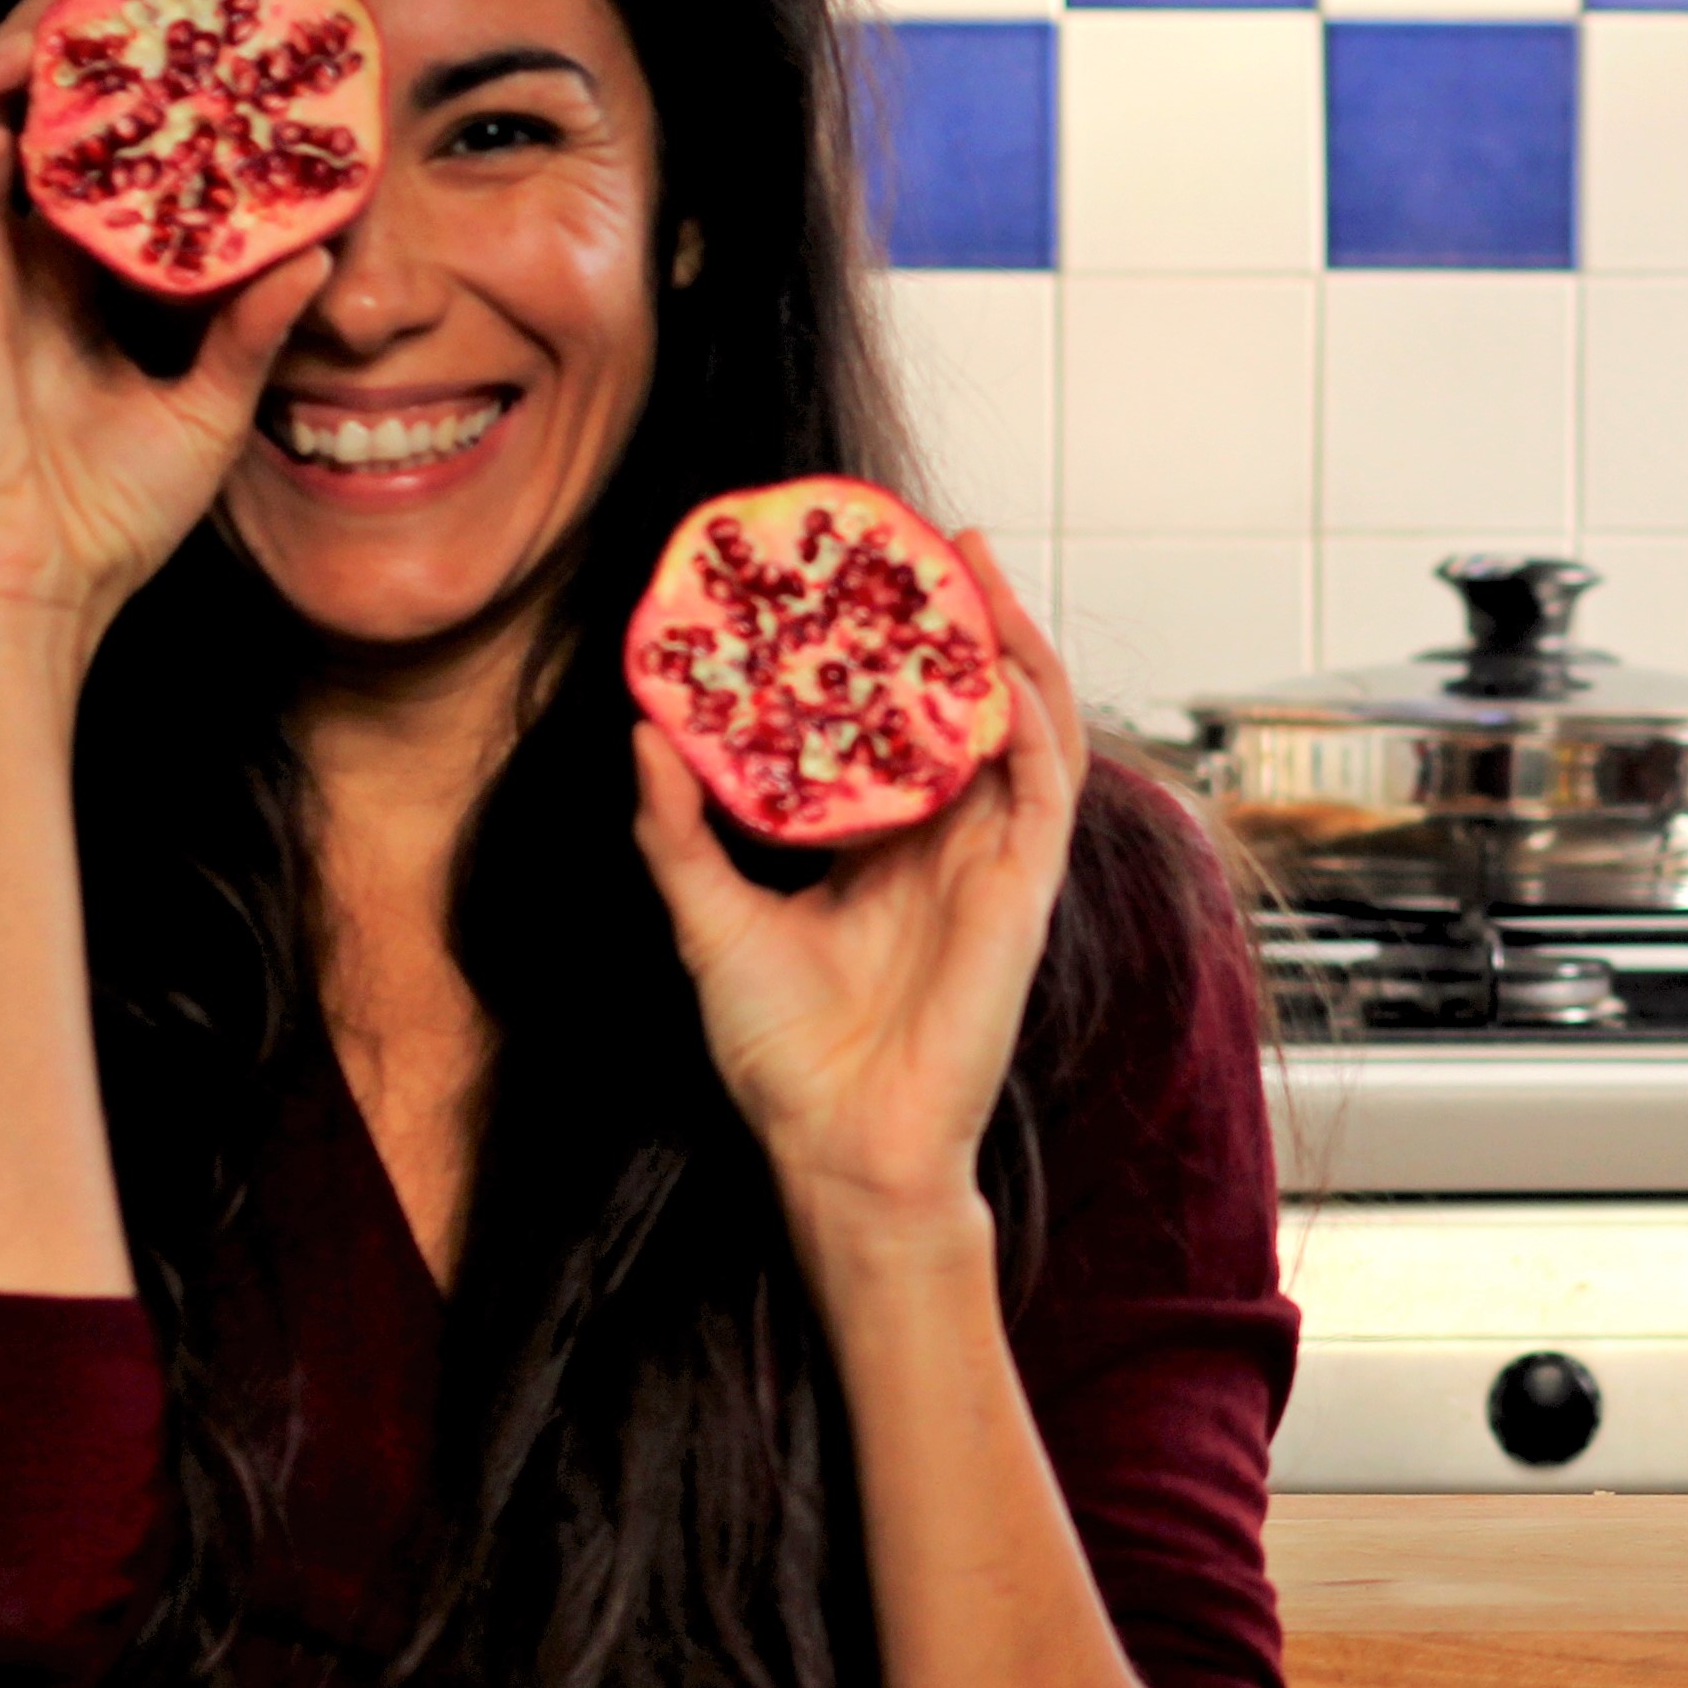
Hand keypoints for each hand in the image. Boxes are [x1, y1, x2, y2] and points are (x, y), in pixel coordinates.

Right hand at [0, 0, 332, 659]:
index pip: (64, 154)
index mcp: (57, 284)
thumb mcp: (211, 405)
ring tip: (40, 29)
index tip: (146, 25)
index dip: (92, 86)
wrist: (52, 592)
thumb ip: (251, 329)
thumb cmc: (113, 519)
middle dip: (33, 40)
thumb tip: (322, 257)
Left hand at [630, 534, 1089, 1241]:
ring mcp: (992, 865)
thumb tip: (641, 730)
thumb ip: (677, 829)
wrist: (837, 1145)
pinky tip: (1002, 669)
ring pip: (1026, 730)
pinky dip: (1033, 724)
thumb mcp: (707, 918)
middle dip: (965, 621)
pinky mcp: (1023, 895)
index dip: (891, 650)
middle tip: (936, 541)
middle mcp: (945, 843)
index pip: (899, 724)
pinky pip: (1046, 791)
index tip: (858, 577)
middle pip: (972, 707)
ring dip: (1014, 647)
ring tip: (983, 571)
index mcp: (882, 846)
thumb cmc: (780, 1055)